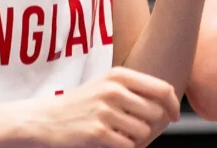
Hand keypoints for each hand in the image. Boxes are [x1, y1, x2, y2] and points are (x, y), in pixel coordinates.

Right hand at [21, 66, 179, 147]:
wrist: (42, 120)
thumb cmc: (80, 104)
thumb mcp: (107, 86)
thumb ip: (137, 89)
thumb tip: (171, 103)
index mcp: (119, 75)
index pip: (163, 89)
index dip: (173, 106)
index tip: (174, 117)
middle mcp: (113, 90)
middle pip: (156, 113)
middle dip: (151, 127)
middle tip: (135, 131)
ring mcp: (104, 111)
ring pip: (144, 131)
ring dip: (136, 139)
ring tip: (118, 135)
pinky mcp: (97, 132)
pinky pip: (129, 145)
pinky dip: (124, 147)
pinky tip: (110, 143)